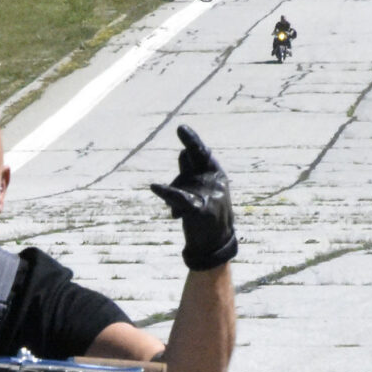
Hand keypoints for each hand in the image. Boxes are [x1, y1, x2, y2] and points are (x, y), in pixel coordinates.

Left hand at [150, 124, 236, 270]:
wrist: (214, 244)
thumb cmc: (206, 214)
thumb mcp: (200, 190)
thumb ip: (190, 172)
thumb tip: (183, 152)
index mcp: (216, 175)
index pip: (202, 153)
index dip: (192, 140)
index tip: (181, 128)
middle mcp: (214, 183)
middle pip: (192, 163)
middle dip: (187, 156)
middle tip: (181, 140)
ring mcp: (210, 196)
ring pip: (180, 184)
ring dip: (172, 197)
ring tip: (177, 212)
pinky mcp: (201, 211)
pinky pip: (179, 198)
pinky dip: (167, 193)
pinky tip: (155, 187)